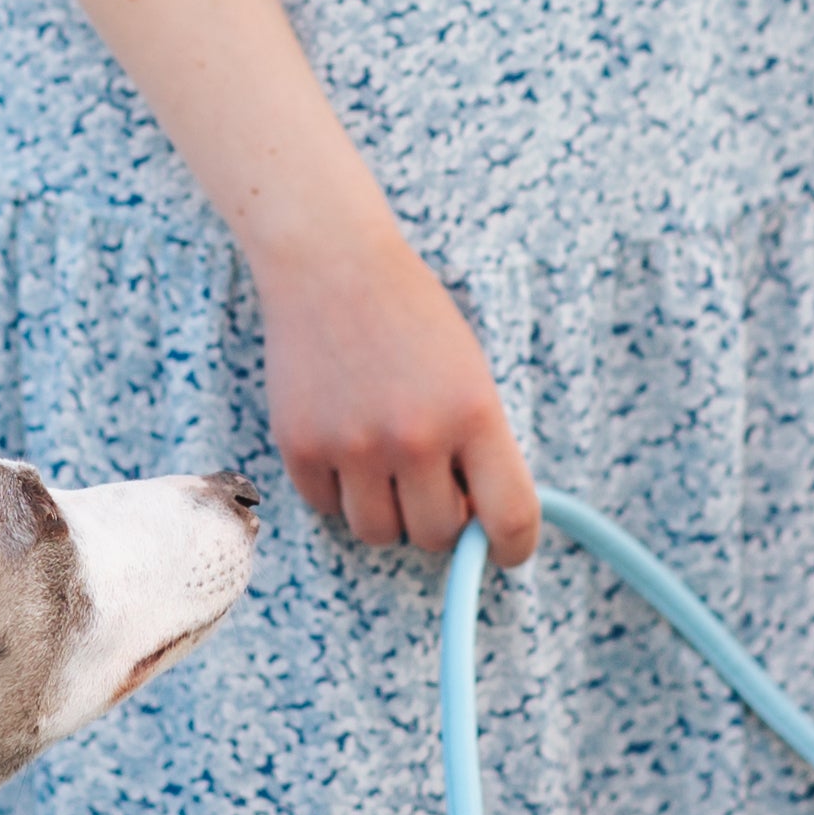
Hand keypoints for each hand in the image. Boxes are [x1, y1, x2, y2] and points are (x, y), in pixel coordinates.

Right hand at [256, 220, 540, 562]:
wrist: (331, 264)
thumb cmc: (411, 317)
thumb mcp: (469, 373)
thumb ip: (479, 447)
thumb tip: (476, 524)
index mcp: (473, 413)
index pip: (509, 517)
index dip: (512, 547)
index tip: (505, 551)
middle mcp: (414, 436)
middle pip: (435, 536)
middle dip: (439, 519)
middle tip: (430, 481)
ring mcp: (353, 445)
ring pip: (378, 532)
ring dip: (387, 511)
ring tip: (385, 464)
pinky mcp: (301, 447)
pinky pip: (328, 507)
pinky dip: (340, 489)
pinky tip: (344, 441)